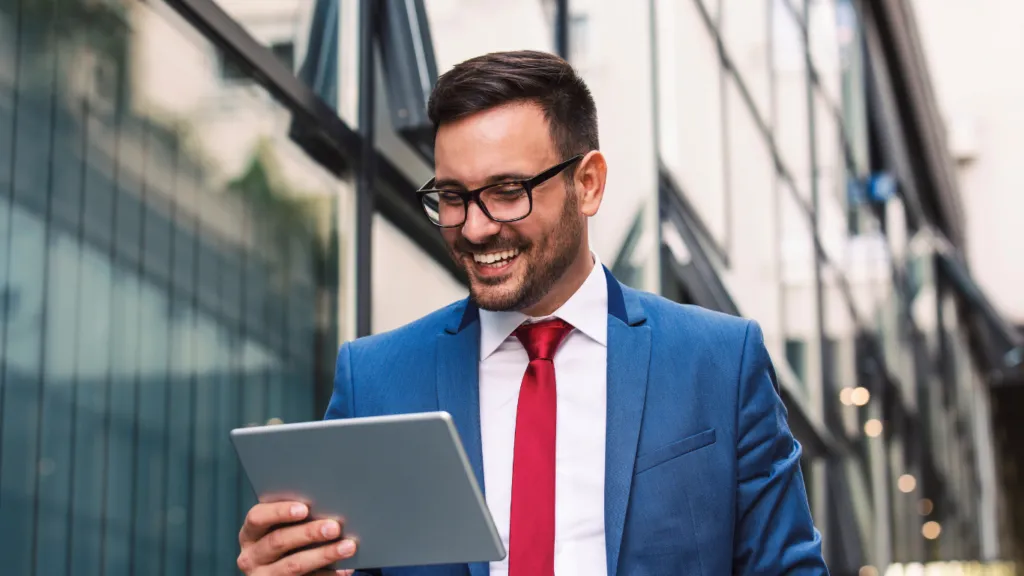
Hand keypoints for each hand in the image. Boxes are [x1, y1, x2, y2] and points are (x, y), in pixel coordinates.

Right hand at [237, 501, 358, 574]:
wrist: (279, 574)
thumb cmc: (286, 539)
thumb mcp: (280, 529)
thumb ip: (295, 517)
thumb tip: (327, 503)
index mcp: (250, 533)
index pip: (257, 517)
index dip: (279, 511)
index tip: (304, 508)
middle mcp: (251, 556)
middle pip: (278, 541)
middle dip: (308, 533)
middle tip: (334, 527)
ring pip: (293, 565)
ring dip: (323, 555)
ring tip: (347, 547)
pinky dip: (328, 574)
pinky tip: (345, 569)